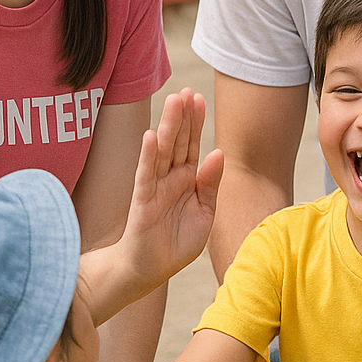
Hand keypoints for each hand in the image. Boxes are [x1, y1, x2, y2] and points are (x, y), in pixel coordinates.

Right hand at [121, 89, 224, 286]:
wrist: (150, 271)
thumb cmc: (177, 244)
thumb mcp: (205, 213)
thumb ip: (211, 185)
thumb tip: (219, 152)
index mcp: (187, 180)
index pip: (192, 145)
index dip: (195, 123)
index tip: (199, 98)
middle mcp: (170, 179)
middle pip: (178, 142)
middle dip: (183, 117)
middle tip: (187, 90)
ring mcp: (155, 188)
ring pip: (163, 152)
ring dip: (168, 127)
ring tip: (173, 101)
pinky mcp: (142, 202)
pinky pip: (146, 176)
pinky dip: (149, 157)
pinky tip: (152, 137)